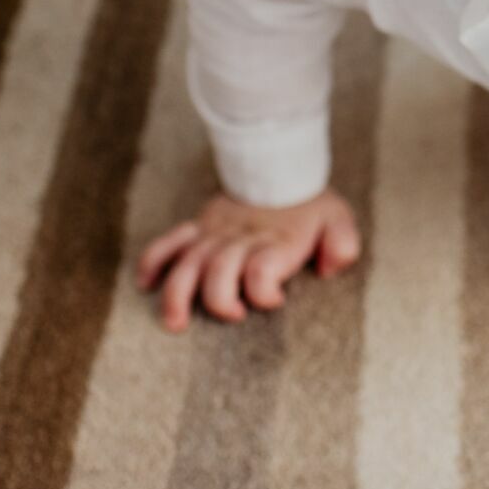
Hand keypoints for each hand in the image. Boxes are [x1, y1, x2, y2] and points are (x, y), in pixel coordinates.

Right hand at [134, 186, 360, 330]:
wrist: (282, 165)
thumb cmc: (310, 204)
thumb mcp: (338, 220)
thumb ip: (342, 245)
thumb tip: (328, 271)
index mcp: (275, 241)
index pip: (262, 269)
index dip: (264, 291)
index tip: (275, 300)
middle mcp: (240, 239)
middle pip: (219, 271)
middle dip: (220, 300)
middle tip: (233, 316)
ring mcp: (215, 233)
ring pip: (187, 264)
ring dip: (177, 295)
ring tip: (175, 323)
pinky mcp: (199, 226)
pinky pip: (169, 243)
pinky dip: (153, 262)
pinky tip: (145, 284)